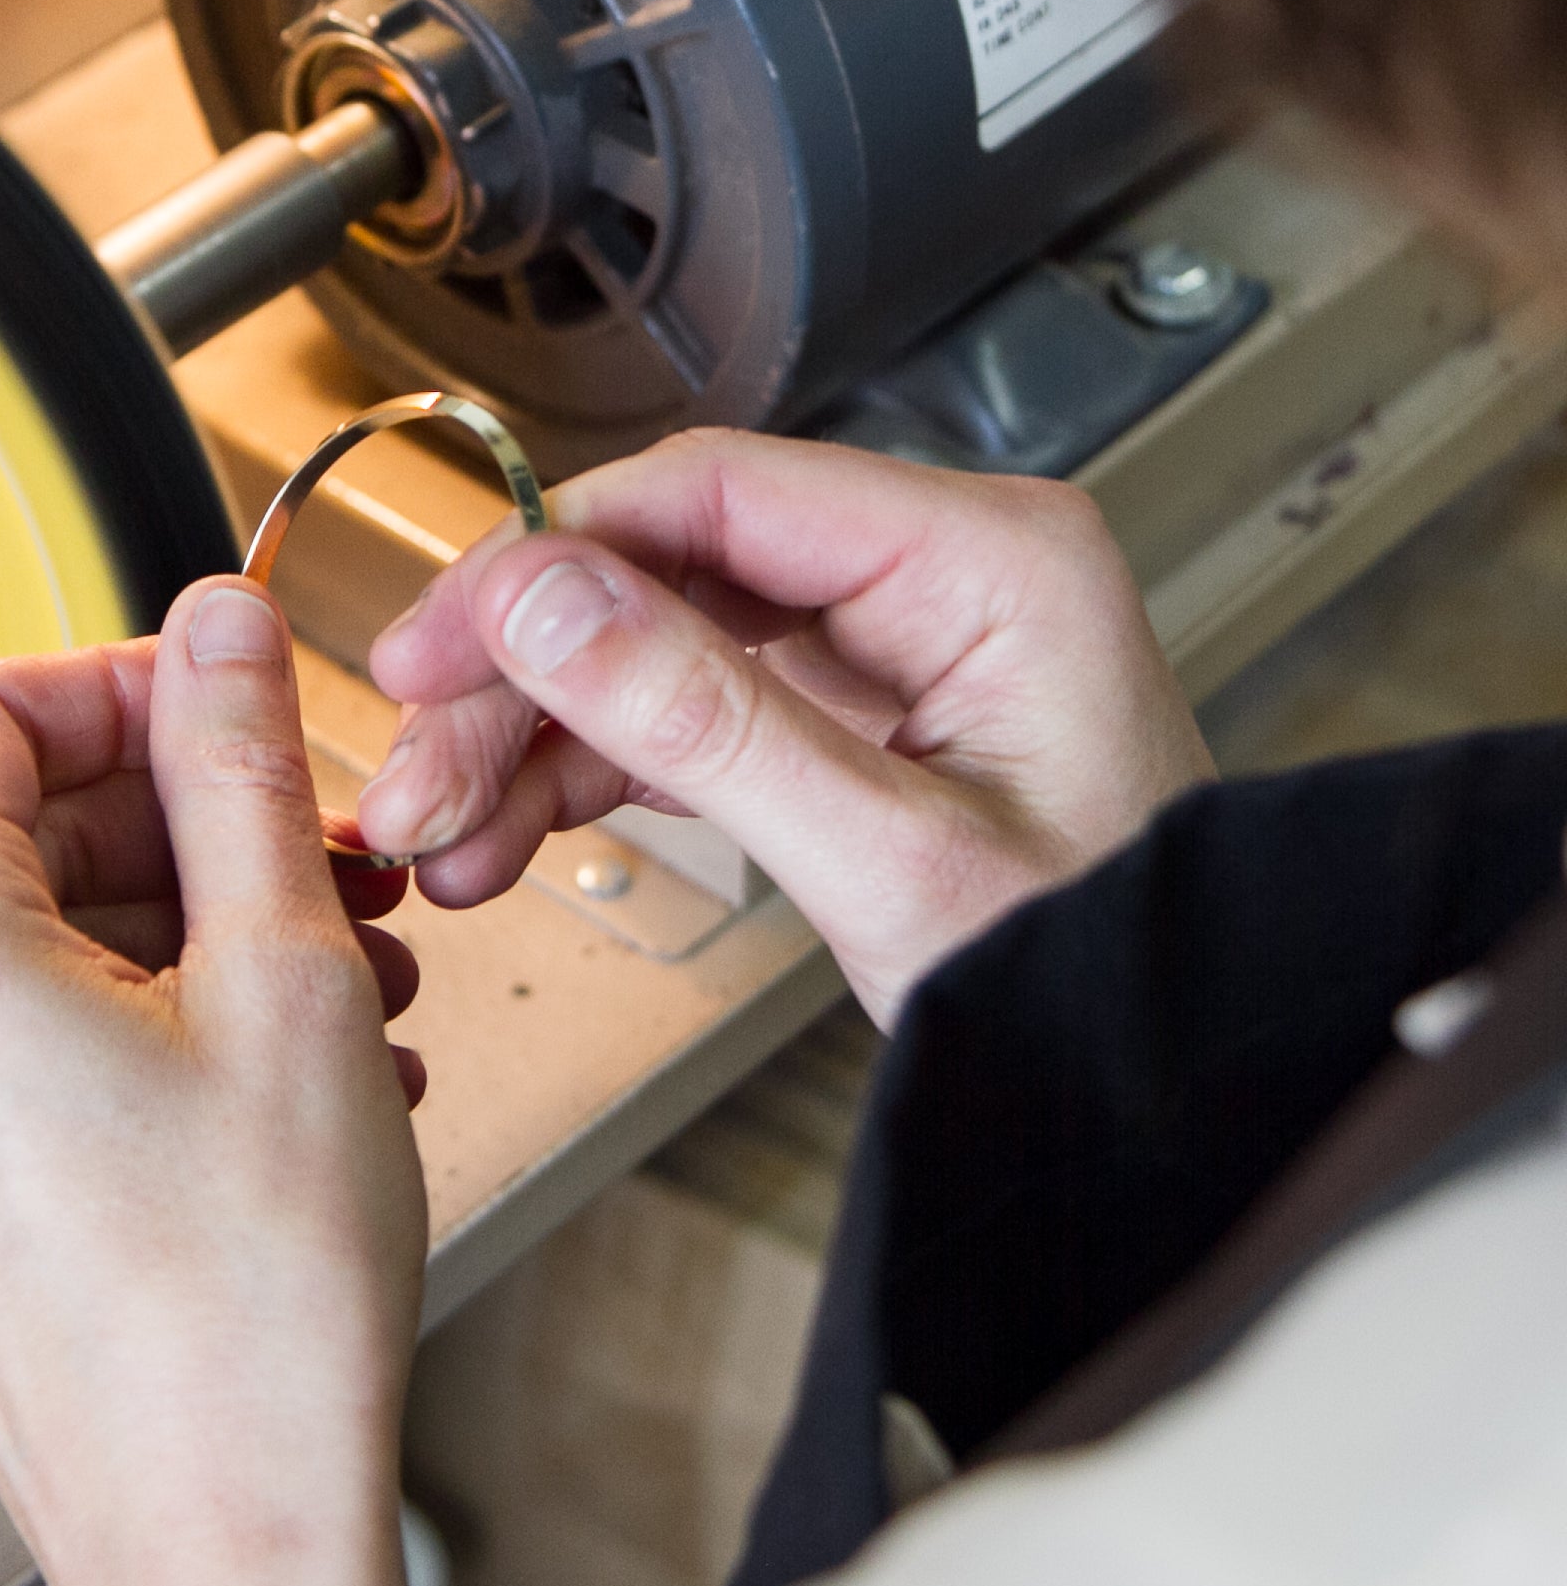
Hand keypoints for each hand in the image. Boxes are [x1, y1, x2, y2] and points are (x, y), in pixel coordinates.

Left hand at [0, 578, 427, 1585]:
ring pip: (36, 940)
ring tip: (363, 980)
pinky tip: (303, 1063)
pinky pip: (26, 1043)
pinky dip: (155, 1019)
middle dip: (190, 820)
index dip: (127, 685)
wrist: (222, 1551)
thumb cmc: (256, 1304)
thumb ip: (238, 769)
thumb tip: (216, 624)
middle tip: (341, 858)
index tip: (244, 711)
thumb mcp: (286, 979)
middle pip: (10, 826)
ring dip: (198, 926)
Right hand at [353, 431, 1213, 1027]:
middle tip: (412, 770)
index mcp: (985, 561)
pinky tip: (506, 839)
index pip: (713, 496)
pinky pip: (684, 722)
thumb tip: (542, 602)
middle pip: (661, 576)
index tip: (433, 643)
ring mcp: (886, 652)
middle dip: (519, 681)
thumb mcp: (888, 859)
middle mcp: (932, 579)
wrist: (1172, 1089)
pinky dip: (588, 782)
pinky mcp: (848, 725)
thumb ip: (707, 722)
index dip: (545, 561)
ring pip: (651, 652)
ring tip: (438, 837)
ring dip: (531, 743)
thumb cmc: (1098, 980)